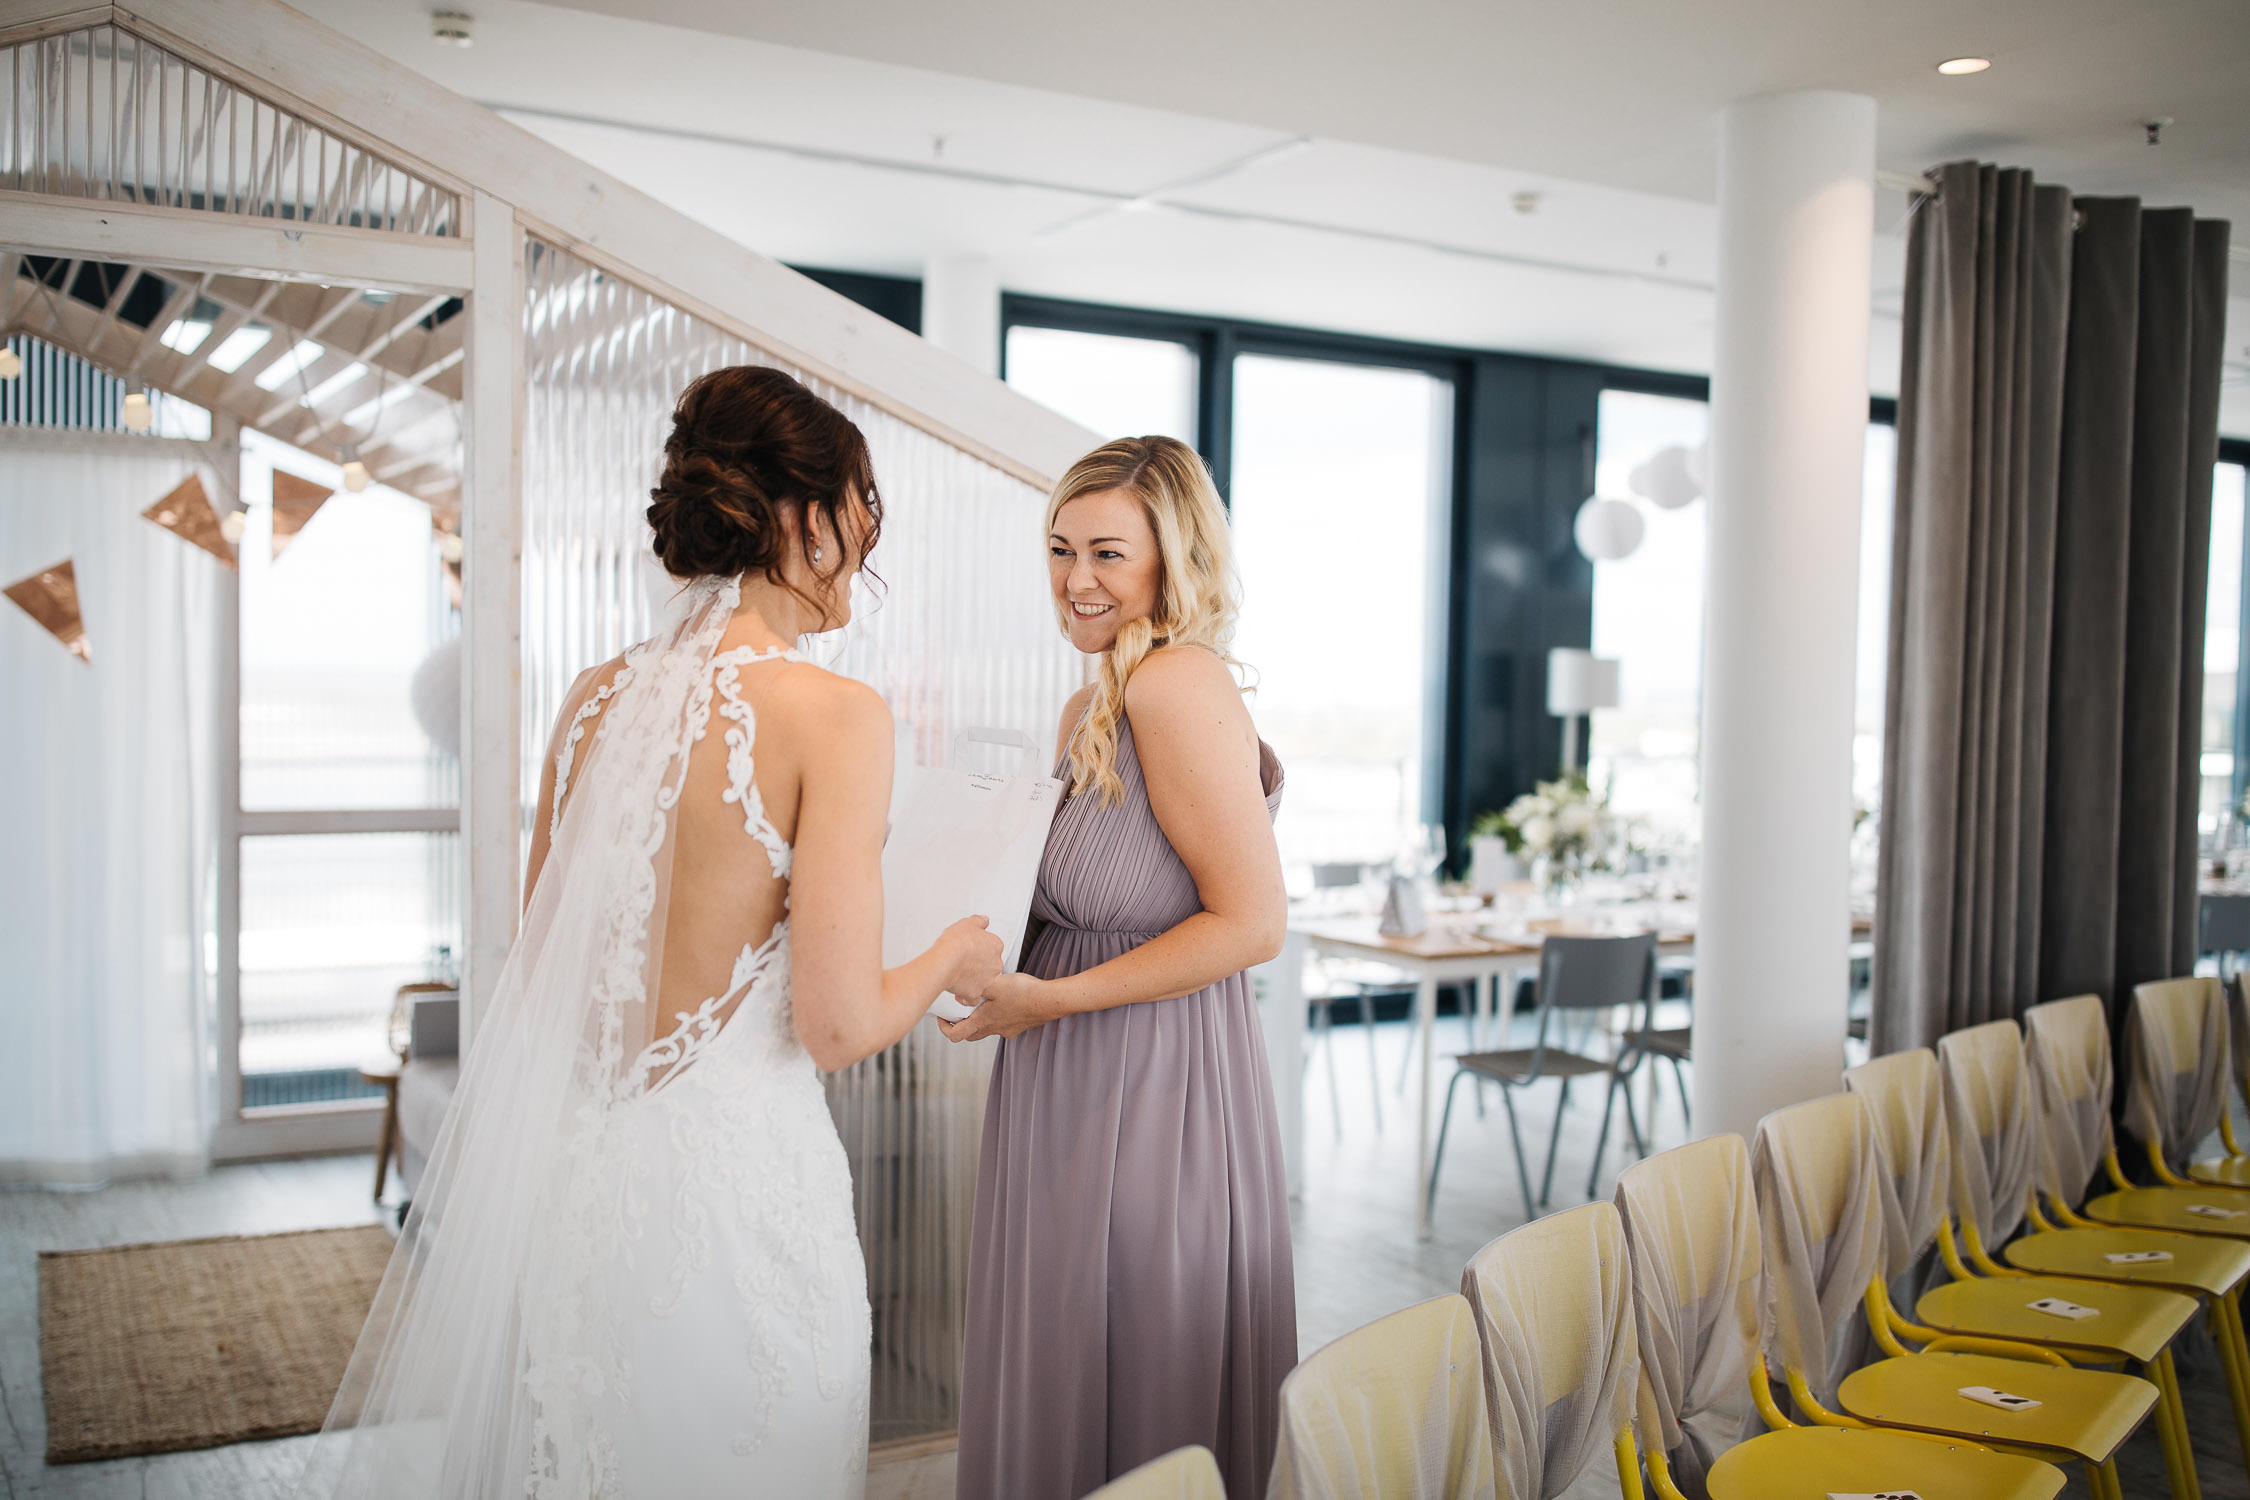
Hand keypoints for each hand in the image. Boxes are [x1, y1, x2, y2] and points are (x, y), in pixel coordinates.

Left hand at [938, 971, 1060, 1042]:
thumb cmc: (1024, 992)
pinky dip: (996, 1016)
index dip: (944, 1027)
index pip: (955, 1035)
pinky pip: (1002, 1024)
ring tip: (980, 1001)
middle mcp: (994, 1030)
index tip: (942, 1017)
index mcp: (984, 1021)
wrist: (1051, 1000)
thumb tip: (961, 993)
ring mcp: (1007, 1030)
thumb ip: (975, 987)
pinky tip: (1002, 1001)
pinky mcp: (1018, 1026)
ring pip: (986, 1029)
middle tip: (957, 1010)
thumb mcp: (995, 983)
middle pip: (969, 1034)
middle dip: (960, 1024)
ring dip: (979, 1019)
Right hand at [940, 915, 1003, 999]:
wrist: (946, 960)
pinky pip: (973, 997)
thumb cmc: (956, 943)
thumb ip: (979, 921)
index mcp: (996, 946)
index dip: (981, 948)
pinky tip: (960, 991)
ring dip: (974, 979)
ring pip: (983, 981)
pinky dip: (967, 996)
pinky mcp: (975, 993)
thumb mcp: (968, 923)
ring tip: (959, 974)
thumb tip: (984, 920)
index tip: (972, 948)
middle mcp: (995, 964)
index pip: (993, 947)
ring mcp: (986, 980)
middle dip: (979, 964)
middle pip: (990, 965)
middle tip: (965, 961)